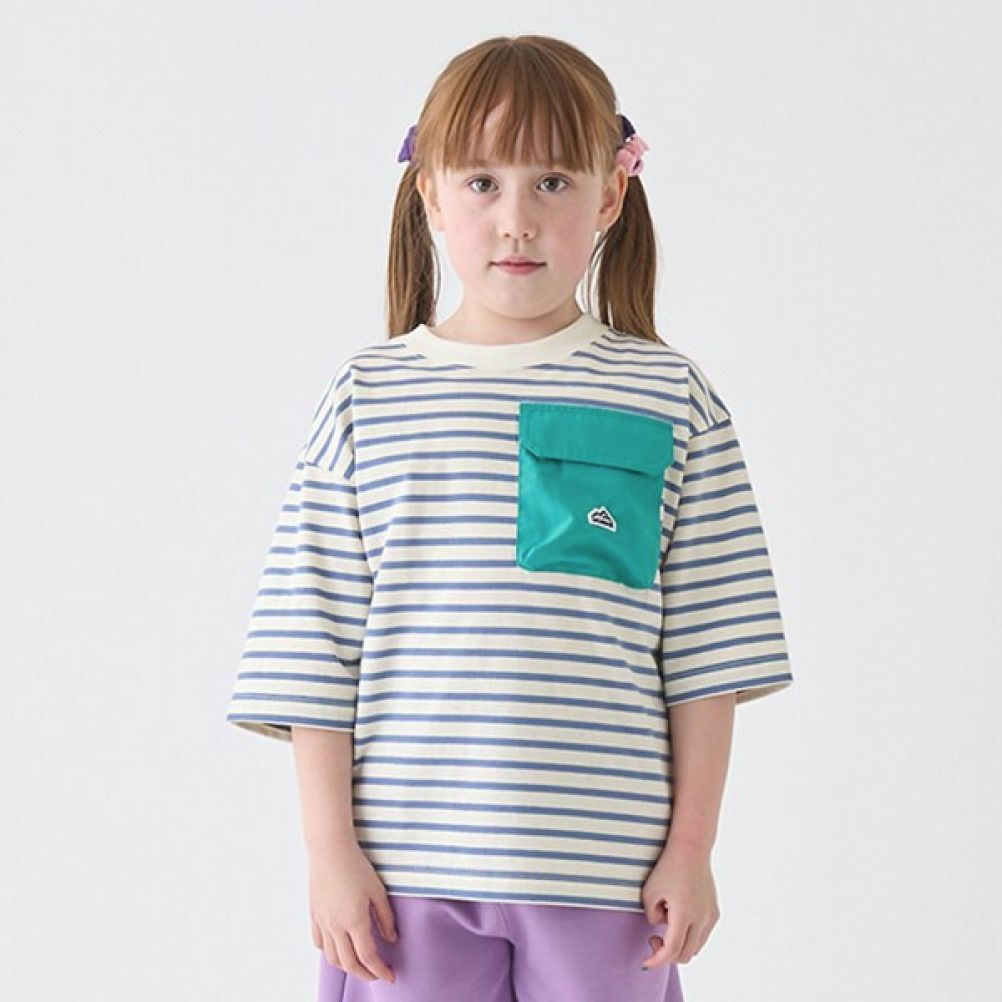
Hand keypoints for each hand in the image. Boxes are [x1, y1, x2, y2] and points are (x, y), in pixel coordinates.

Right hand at [307, 838, 398, 983]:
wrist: (329, 849)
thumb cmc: (356, 865)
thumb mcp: (378, 890)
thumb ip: (385, 917)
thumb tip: (391, 938)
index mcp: (355, 920)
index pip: (368, 956)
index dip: (380, 971)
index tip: (390, 976)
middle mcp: (336, 926)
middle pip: (349, 963)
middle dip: (365, 974)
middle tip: (377, 975)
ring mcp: (322, 922)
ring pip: (332, 958)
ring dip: (347, 966)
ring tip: (360, 965)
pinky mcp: (314, 915)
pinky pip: (319, 943)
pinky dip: (329, 953)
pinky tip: (339, 948)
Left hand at [639, 842, 719, 969]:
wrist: (691, 849)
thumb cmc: (667, 867)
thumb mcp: (649, 892)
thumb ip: (652, 916)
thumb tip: (661, 928)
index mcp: (684, 913)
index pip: (671, 949)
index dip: (656, 960)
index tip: (644, 963)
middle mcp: (702, 918)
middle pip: (685, 954)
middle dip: (666, 954)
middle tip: (653, 938)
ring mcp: (711, 916)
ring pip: (695, 947)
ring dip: (679, 945)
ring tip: (665, 925)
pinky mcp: (715, 912)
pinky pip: (702, 935)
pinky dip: (688, 936)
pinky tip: (677, 919)